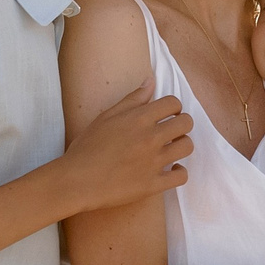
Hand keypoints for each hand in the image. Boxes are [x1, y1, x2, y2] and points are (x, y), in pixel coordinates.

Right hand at [60, 80, 192, 214]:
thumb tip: (151, 81)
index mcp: (139, 118)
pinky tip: (171, 169)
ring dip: (182, 145)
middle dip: (181, 123)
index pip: (173, 103)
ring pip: (187, 146)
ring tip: (171, 148)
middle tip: (171, 130)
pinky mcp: (153, 184)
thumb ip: (133, 99)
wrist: (77, 181)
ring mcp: (154, 162)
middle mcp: (150, 138)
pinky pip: (181, 176)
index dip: (173, 107)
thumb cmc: (87, 147)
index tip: (167, 114)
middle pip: (186, 123)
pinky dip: (179, 172)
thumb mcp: (107, 116)